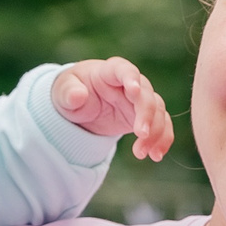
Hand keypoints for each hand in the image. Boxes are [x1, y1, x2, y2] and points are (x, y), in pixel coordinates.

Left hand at [53, 57, 175, 161]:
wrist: (80, 106)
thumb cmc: (71, 92)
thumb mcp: (63, 92)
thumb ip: (68, 92)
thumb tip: (77, 95)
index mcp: (110, 72)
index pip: (124, 70)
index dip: (131, 78)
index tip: (133, 91)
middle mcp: (131, 83)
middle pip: (146, 94)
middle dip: (146, 114)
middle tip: (140, 134)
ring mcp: (140, 100)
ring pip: (158, 111)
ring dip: (155, 132)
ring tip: (142, 153)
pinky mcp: (145, 117)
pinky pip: (161, 126)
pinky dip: (162, 140)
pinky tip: (156, 155)